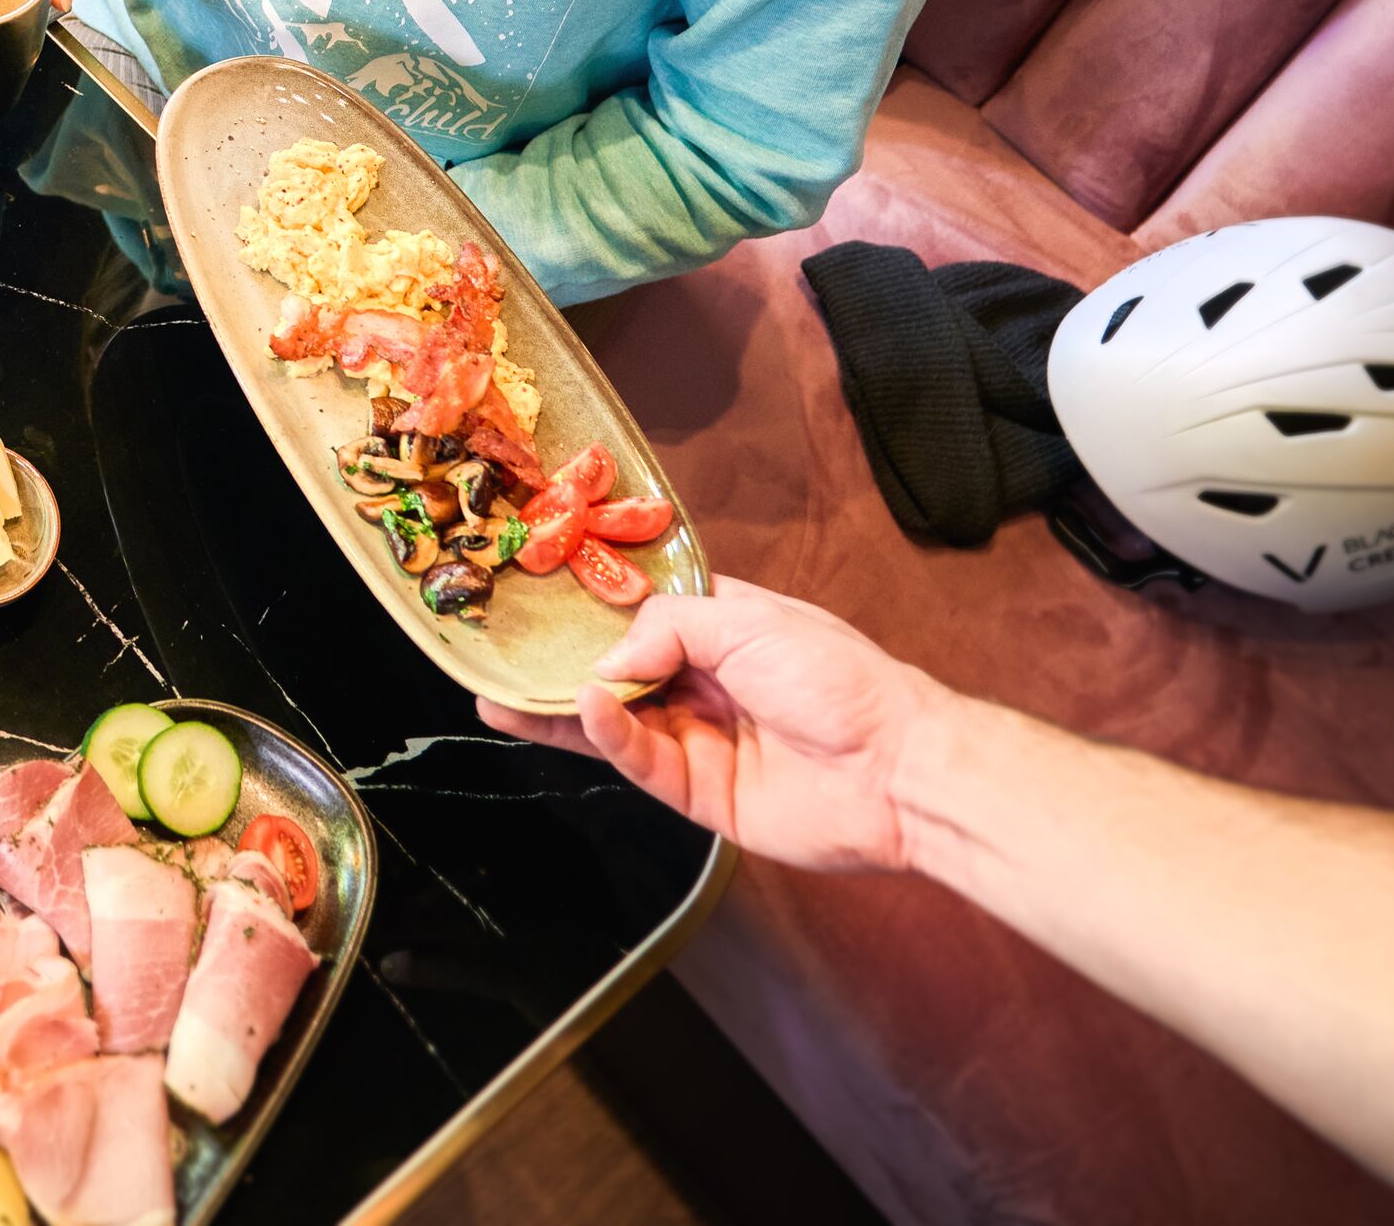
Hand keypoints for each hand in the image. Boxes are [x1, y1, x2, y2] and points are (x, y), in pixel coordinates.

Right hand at [480, 576, 950, 875]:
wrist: (898, 771)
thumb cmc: (839, 680)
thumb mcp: (750, 621)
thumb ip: (669, 628)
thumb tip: (606, 658)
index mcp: (722, 628)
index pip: (641, 613)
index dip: (591, 610)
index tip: (533, 601)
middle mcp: (703, 681)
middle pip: (615, 671)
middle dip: (557, 666)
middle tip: (496, 659)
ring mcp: (699, 739)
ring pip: (614, 722)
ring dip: (560, 710)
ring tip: (501, 697)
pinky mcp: (700, 794)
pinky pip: (640, 762)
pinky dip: (608, 737)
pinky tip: (585, 711)